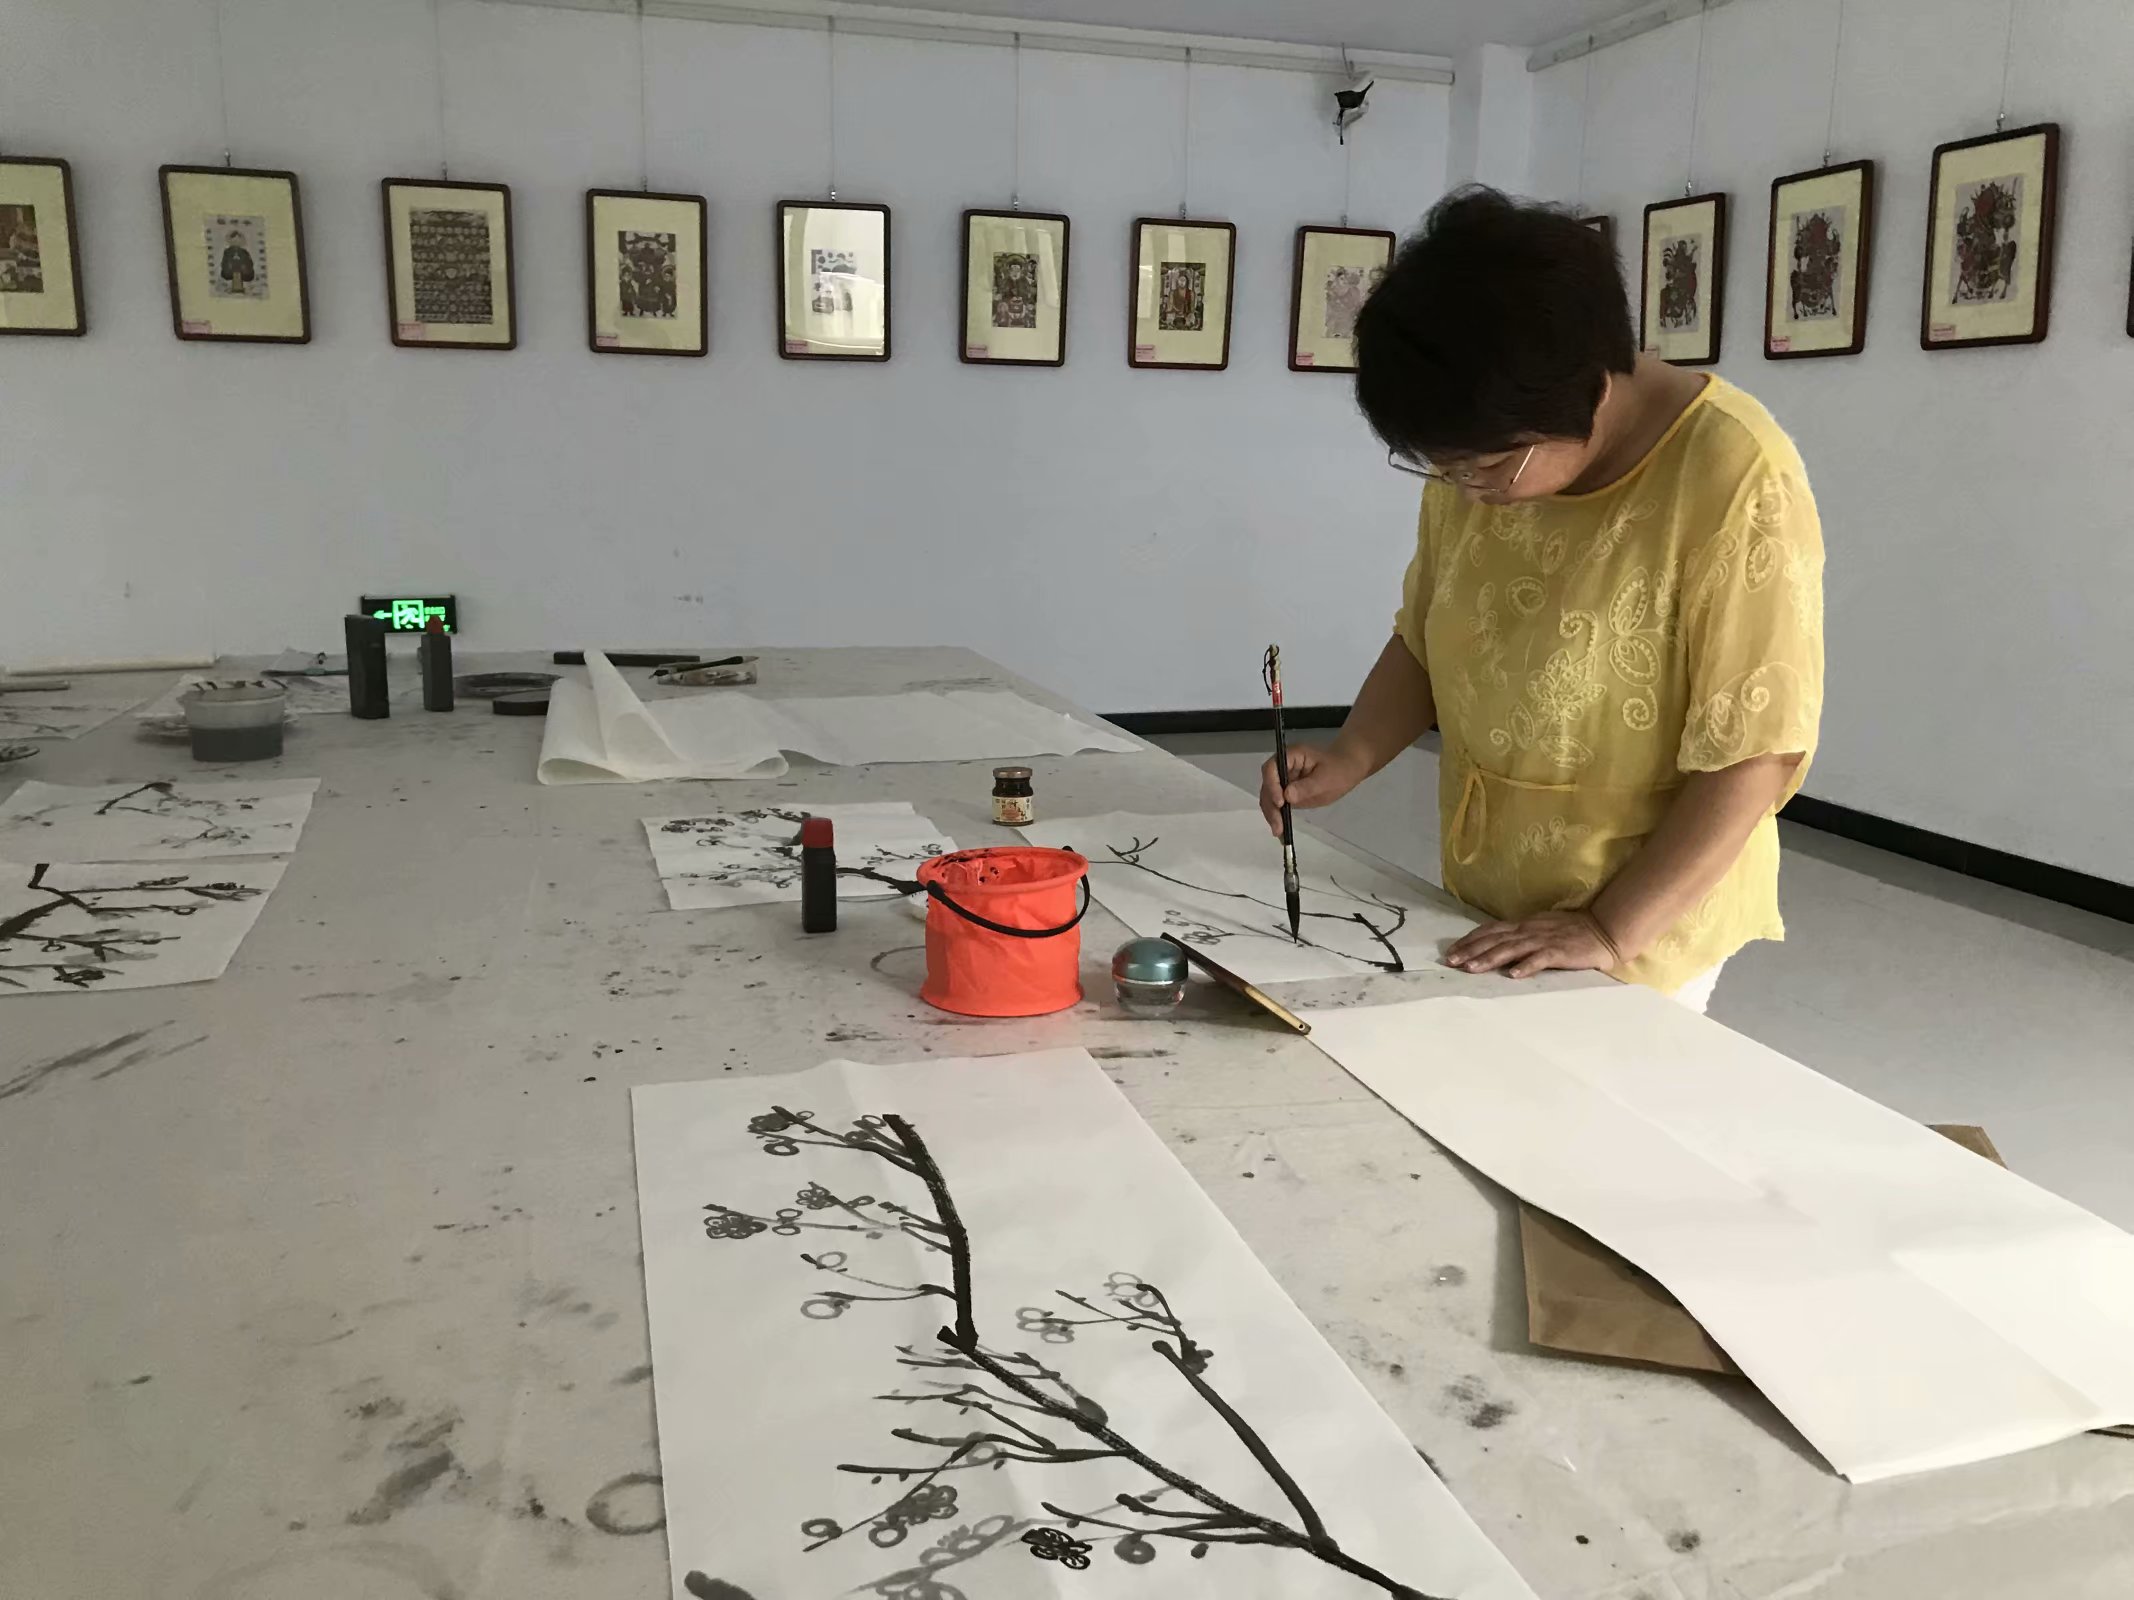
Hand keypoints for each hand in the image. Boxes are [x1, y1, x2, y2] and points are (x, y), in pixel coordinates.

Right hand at [1259, 744, 1366, 834]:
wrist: (1347, 770)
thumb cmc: (1339, 770)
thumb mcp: (1326, 779)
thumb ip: (1307, 787)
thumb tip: (1287, 796)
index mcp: (1291, 756)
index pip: (1272, 768)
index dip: (1272, 785)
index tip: (1281, 802)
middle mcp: (1283, 767)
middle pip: (1267, 785)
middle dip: (1270, 805)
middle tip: (1277, 825)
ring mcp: (1283, 780)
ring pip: (1269, 797)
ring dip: (1271, 814)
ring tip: (1278, 831)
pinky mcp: (1286, 793)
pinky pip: (1277, 805)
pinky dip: (1277, 817)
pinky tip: (1280, 832)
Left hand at [1443, 910, 1621, 978]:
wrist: (1604, 929)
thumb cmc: (1572, 931)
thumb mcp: (1540, 929)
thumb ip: (1520, 936)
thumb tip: (1497, 946)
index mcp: (1524, 925)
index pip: (1490, 930)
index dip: (1469, 940)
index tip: (1451, 951)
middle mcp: (1529, 930)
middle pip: (1494, 939)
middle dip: (1470, 950)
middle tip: (1450, 962)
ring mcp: (1543, 940)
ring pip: (1511, 948)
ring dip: (1489, 958)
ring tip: (1471, 968)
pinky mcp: (1560, 951)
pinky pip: (1541, 959)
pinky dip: (1527, 966)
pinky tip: (1513, 975)